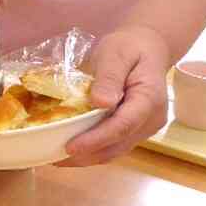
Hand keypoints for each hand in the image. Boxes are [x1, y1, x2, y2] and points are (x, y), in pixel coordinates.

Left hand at [61, 25, 170, 166]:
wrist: (147, 49)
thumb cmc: (129, 47)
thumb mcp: (116, 53)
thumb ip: (110, 77)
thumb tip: (101, 102)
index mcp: (150, 99)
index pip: (122, 125)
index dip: (96, 139)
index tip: (71, 147)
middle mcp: (151, 119)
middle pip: (118, 144)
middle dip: (86, 155)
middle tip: (54, 158)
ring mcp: (145, 128)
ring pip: (115, 151)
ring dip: (87, 158)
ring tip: (57, 158)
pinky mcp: (135, 132)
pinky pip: (113, 146)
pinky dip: (92, 151)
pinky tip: (70, 151)